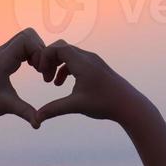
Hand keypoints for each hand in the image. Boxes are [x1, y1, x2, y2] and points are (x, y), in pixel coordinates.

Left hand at [0, 29, 48, 127]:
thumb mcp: (7, 107)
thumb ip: (25, 112)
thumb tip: (39, 124)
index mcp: (2, 60)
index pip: (27, 40)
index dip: (39, 52)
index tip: (40, 71)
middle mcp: (2, 52)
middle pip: (28, 34)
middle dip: (40, 49)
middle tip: (41, 69)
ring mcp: (2, 53)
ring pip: (26, 38)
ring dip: (36, 51)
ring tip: (38, 70)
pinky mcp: (4, 57)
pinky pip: (22, 45)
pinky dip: (31, 53)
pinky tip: (32, 69)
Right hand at [34, 41, 152, 125]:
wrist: (129, 104)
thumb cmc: (104, 103)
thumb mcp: (76, 106)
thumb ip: (54, 109)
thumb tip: (36, 117)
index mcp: (82, 62)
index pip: (57, 48)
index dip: (44, 57)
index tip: (40, 73)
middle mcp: (88, 57)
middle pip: (62, 48)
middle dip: (49, 60)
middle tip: (43, 76)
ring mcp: (93, 61)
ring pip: (69, 54)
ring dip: (57, 65)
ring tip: (51, 83)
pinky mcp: (97, 67)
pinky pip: (76, 61)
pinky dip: (66, 69)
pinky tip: (61, 84)